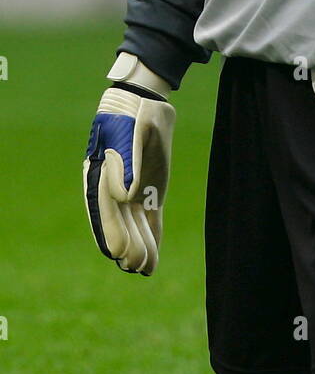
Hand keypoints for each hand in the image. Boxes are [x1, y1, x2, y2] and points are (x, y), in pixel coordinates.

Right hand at [83, 54, 174, 274]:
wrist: (144, 105)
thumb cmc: (132, 118)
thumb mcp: (132, 134)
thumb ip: (128, 162)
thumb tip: (125, 195)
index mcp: (101, 174)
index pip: (104, 209)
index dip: (110, 232)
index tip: (117, 253)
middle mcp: (114, 188)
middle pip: (120, 222)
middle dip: (127, 245)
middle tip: (135, 267)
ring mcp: (132, 191)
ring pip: (136, 224)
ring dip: (140, 246)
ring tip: (144, 269)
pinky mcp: (150, 192)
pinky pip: (149, 218)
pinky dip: (152, 236)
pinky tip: (153, 255)